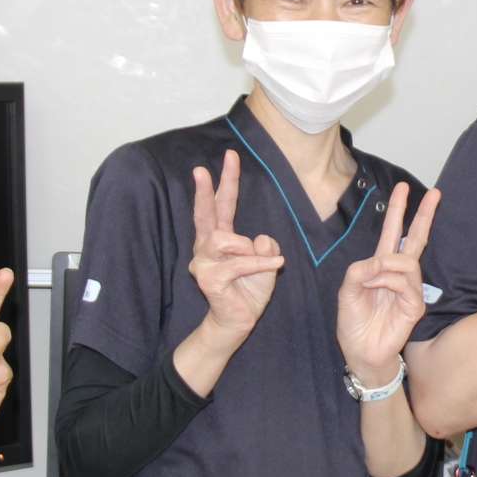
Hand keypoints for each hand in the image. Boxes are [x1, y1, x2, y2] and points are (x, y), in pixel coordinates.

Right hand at [188, 150, 286, 337]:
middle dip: (205, 190)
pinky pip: (239, 263)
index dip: (225, 181)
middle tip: (200, 169)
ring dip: (248, 249)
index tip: (230, 156)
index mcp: (220, 238)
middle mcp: (207, 247)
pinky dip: (260, 264)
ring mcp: (205, 262)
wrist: (239, 320)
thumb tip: (260, 239)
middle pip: (206, 213)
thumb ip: (265, 246)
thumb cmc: (250, 289)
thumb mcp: (266, 261)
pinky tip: (276, 265)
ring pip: (226, 240)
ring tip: (264, 260)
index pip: (222, 205)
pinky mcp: (209, 279)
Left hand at [338, 182, 442, 385]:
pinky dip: (389, 282)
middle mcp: (397, 275)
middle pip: (415, 239)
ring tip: (372, 281)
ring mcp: (409, 290)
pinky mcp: (415, 306)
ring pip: (407, 262)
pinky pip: (406, 284)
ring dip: (386, 267)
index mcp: (380, 268)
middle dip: (424, 215)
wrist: (361, 353)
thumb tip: (380, 260)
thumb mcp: (347, 291)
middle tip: (435, 192)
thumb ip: (359, 271)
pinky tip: (379, 289)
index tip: (403, 188)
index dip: (397, 211)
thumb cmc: (354, 324)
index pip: (393, 234)